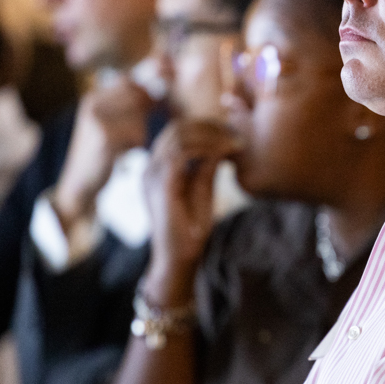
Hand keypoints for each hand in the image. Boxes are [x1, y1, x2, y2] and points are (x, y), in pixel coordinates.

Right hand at [53, 79, 156, 224]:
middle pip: (138, 98)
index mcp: (93, 97)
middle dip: (143, 116)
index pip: (130, 83)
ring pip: (140, 118)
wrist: (80, 183)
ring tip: (123, 146)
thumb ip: (131, 105)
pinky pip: (138, 134)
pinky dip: (135, 146)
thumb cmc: (103, 152)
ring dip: (139, 134)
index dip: (145, 96)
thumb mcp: (112, 123)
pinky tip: (122, 154)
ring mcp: (97, 119)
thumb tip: (160, 83)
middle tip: (133, 134)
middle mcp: (92, 103)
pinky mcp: (104, 138)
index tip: (149, 111)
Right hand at [142, 119, 240, 300]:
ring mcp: (152, 175)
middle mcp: (149, 168)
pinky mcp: (161, 185)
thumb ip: (205, 166)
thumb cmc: (191, 228)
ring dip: (210, 135)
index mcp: (157, 168)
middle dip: (208, 126)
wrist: (180, 257)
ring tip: (234, 141)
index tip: (229, 131)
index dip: (203, 126)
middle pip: (176, 129)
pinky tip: (226, 152)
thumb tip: (220, 144)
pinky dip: (206, 147)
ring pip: (178, 136)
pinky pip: (181, 153)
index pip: (176, 133)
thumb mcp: (201, 189)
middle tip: (235, 132)